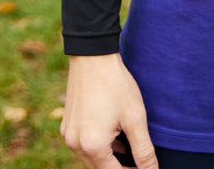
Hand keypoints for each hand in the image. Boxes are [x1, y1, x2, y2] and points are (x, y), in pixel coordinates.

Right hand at [61, 53, 158, 168]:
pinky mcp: (67, 124)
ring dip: (109, 157)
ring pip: (90, 157)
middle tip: (140, 161)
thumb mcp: (135, 117)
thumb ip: (143, 149)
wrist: (93, 56)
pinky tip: (114, 135)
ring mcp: (68, 135)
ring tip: (129, 147)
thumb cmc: (116, 85)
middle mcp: (75, 145)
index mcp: (92, 146)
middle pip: (99, 168)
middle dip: (119, 167)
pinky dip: (98, 146)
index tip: (146, 167)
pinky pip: (83, 144)